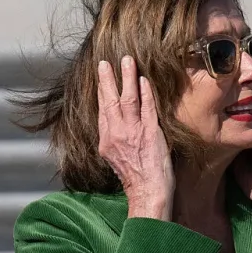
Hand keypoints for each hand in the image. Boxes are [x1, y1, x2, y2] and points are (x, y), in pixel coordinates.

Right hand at [98, 56, 174, 220]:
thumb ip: (114, 140)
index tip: (101, 77)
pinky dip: (145, 92)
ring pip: (127, 98)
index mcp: (106, 140)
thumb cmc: (136, 180)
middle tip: (105, 62)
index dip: (101, 92)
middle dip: (107, 79)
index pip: (102, 110)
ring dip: (127, 78)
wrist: (147, 192)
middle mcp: (116, 133)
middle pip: (109, 100)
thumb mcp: (115, 159)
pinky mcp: (150, 132)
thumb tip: (114, 129)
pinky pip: (147, 108)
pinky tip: (143, 80)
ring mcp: (133, 132)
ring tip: (127, 61)